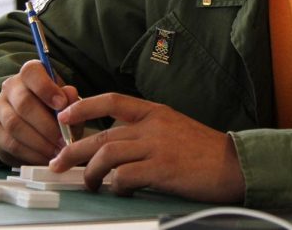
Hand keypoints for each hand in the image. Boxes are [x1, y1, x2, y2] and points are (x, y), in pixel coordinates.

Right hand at [0, 60, 79, 166]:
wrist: (36, 129)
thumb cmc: (55, 110)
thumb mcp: (67, 103)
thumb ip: (70, 99)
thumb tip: (69, 95)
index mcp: (30, 74)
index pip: (31, 72)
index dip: (45, 88)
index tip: (61, 105)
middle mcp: (11, 87)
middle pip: (23, 102)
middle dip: (46, 124)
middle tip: (63, 139)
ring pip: (15, 124)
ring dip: (39, 141)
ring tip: (57, 151)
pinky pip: (11, 143)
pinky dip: (32, 153)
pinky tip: (45, 157)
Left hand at [49, 93, 244, 202]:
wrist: (233, 164)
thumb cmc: (203, 150)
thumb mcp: (172, 127)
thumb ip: (145, 130)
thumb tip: (113, 140)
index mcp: (155, 112)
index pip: (112, 101)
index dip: (84, 107)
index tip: (64, 116)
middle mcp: (153, 126)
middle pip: (102, 134)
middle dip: (74, 150)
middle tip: (58, 162)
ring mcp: (157, 147)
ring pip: (107, 155)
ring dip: (91, 173)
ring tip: (89, 184)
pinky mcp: (161, 169)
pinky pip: (124, 176)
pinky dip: (114, 186)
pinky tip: (118, 191)